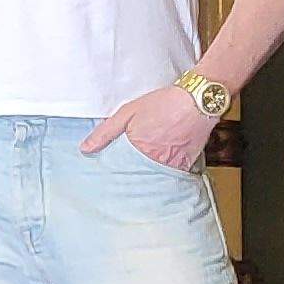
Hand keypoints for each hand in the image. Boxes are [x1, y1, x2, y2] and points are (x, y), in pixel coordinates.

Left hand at [88, 83, 216, 170]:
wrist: (198, 100)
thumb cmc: (163, 103)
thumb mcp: (128, 112)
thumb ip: (105, 132)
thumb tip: (85, 149)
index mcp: (137, 150)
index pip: (120, 171)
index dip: (114, 174)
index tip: (107, 180)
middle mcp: (154, 161)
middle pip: (137, 176)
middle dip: (130, 177)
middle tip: (121, 182)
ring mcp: (172, 165)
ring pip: (155, 177)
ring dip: (148, 176)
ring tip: (142, 174)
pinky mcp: (186, 165)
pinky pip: (173, 175)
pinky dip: (166, 173)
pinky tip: (161, 168)